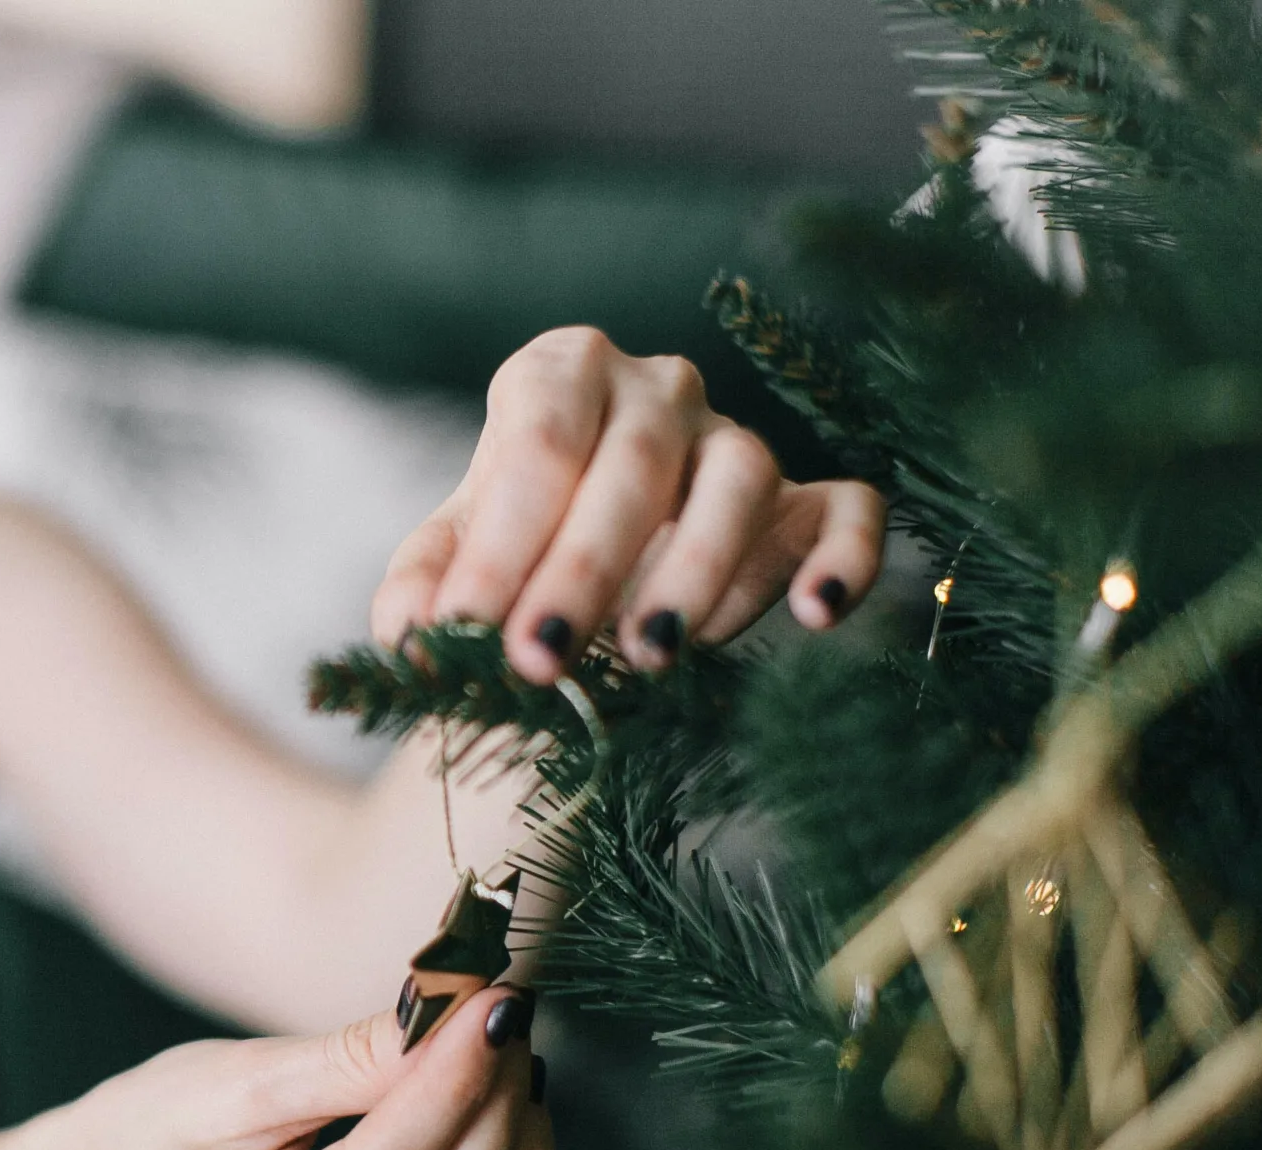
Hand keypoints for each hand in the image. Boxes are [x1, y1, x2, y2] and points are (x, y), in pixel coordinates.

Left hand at [371, 326, 887, 684]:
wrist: (583, 563)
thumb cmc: (513, 547)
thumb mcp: (451, 559)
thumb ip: (422, 588)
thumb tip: (412, 633)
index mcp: (562, 375)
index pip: (538, 444)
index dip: (501, 542)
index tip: (465, 631)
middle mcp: (658, 389)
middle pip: (633, 465)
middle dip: (583, 571)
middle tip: (542, 662)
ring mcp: (738, 439)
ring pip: (741, 479)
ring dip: (698, 570)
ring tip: (651, 655)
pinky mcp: (808, 496)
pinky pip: (849, 509)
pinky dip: (844, 557)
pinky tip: (814, 614)